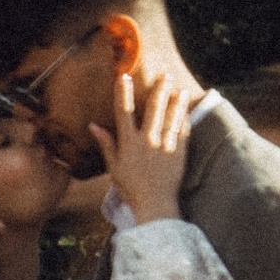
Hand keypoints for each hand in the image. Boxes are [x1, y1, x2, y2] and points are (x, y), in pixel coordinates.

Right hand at [90, 69, 191, 225]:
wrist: (155, 205)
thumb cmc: (132, 188)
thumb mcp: (114, 168)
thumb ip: (106, 144)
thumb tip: (93, 126)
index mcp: (129, 143)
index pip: (124, 112)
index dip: (123, 93)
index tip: (123, 77)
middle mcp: (147, 141)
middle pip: (153, 109)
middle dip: (158, 90)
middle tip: (164, 75)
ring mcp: (165, 146)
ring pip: (171, 117)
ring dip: (176, 101)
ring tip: (180, 88)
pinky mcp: (179, 153)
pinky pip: (183, 132)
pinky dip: (184, 119)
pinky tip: (186, 109)